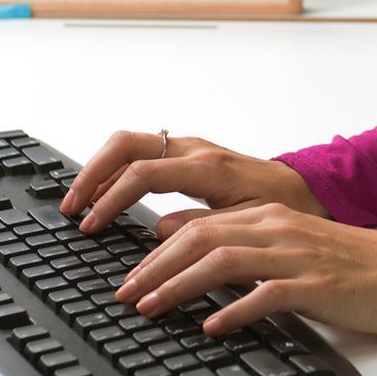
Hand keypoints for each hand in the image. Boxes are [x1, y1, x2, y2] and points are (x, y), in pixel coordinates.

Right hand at [61, 129, 327, 236]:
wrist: (306, 190)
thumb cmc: (282, 209)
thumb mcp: (247, 224)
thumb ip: (202, 226)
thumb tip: (157, 232)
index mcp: (207, 166)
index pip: (142, 174)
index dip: (110, 199)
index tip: (91, 225)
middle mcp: (194, 149)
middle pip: (125, 144)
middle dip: (91, 172)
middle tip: (70, 206)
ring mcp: (190, 148)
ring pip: (129, 143)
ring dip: (99, 169)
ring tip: (79, 201)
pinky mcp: (188, 155)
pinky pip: (141, 152)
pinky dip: (116, 170)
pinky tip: (106, 196)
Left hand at [116, 203, 376, 336]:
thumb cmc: (342, 263)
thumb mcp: (285, 243)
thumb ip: (238, 238)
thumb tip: (179, 238)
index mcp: (268, 215)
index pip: (198, 223)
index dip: (157, 250)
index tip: (131, 275)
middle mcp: (277, 228)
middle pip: (201, 237)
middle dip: (155, 266)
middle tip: (126, 293)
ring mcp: (296, 255)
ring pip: (224, 261)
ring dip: (180, 285)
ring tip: (152, 307)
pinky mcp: (316, 285)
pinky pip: (267, 294)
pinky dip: (235, 310)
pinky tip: (213, 327)